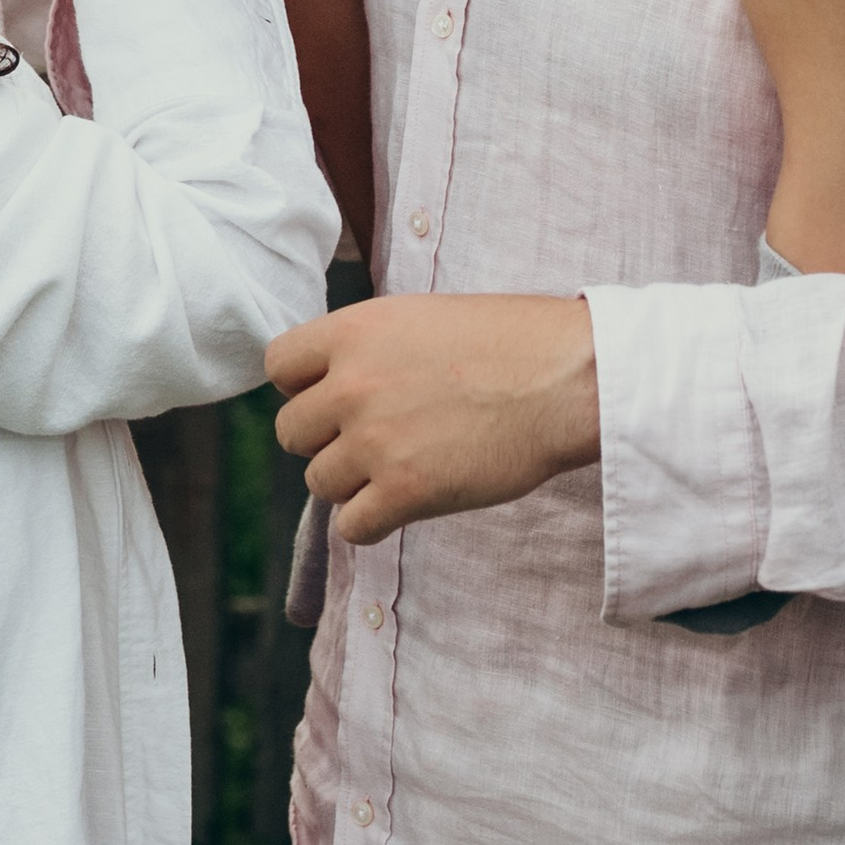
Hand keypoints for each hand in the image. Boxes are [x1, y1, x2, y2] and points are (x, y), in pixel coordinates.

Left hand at [267, 293, 600, 543]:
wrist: (566, 379)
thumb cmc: (511, 341)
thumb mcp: (424, 316)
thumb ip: (371, 347)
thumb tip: (339, 379)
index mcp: (355, 331)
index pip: (278, 365)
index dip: (303, 385)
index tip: (333, 394)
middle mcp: (351, 385)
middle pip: (290, 431)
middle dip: (325, 438)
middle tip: (372, 438)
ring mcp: (374, 441)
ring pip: (319, 482)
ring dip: (351, 482)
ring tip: (398, 468)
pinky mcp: (404, 492)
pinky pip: (351, 527)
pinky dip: (371, 522)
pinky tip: (403, 505)